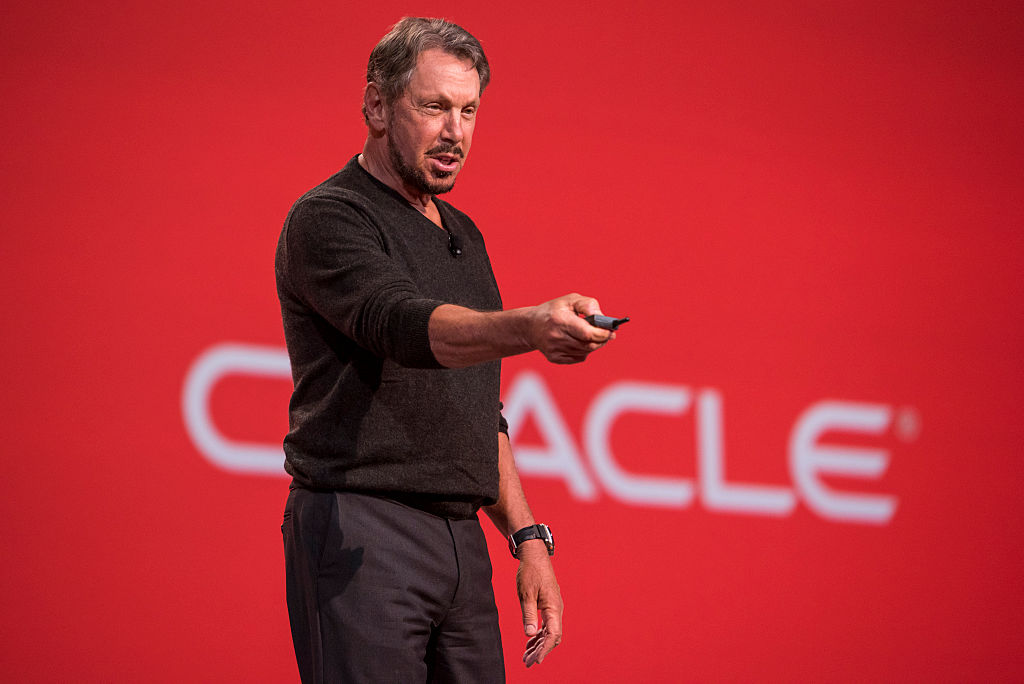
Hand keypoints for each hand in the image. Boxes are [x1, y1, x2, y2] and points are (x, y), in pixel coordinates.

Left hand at [516, 542, 562, 666]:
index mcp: (554, 607)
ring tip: (526, 656)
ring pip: (549, 632)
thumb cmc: (530, 573)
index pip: (552, 635)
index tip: (536, 661)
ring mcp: (554, 608)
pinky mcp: (549, 605)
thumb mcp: (526, 594)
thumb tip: (529, 633)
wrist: (534, 556)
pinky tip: (529, 641)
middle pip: (552, 637)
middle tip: (527, 662)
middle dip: (541, 651)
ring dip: (539, 645)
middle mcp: (557, 609)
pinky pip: (547, 625)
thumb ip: (528, 615)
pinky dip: (538, 635)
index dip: (545, 650)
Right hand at [528, 293, 612, 363]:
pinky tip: (578, 341)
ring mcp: (554, 350)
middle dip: (602, 339)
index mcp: (560, 320)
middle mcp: (556, 337)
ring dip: (593, 344)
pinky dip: (584, 350)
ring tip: (589, 334)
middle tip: (607, 333)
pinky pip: (579, 357)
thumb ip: (588, 305)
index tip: (611, 331)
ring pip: (586, 352)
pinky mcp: (554, 358)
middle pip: (589, 345)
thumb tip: (602, 319)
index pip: (588, 333)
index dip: (603, 334)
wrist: (530, 326)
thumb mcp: (570, 300)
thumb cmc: (554, 310)